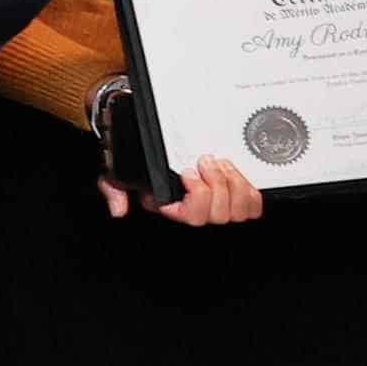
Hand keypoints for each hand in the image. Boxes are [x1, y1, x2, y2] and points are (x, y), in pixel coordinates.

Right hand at [101, 155, 265, 225]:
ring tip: (220, 164)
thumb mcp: (116, 176)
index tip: (187, 172)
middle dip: (216, 184)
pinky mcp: (236, 199)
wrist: (151, 149)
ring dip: (234, 184)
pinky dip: (250, 191)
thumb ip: (113, 191)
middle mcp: (197, 212)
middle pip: (219, 215)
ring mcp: (218, 207)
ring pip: (239, 211)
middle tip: (206, 161)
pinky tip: (234, 174)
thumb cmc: (138, 165)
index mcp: (172, 209)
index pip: (193, 216)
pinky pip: (253, 207)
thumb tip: (118, 210)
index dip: (197, 195)